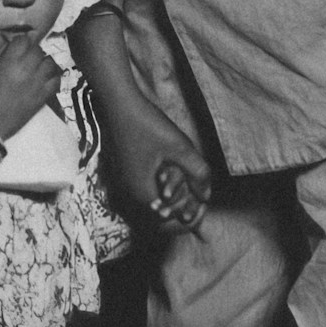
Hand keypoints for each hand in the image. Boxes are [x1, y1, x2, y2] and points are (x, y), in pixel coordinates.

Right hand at [0, 31, 61, 141]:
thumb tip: (9, 49)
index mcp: (10, 60)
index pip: (24, 40)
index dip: (22, 42)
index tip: (20, 46)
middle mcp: (26, 68)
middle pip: (38, 50)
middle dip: (33, 52)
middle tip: (28, 58)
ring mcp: (37, 82)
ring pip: (50, 63)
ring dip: (45, 63)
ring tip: (38, 68)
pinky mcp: (43, 96)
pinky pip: (56, 81)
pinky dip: (53, 78)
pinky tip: (46, 80)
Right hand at [106, 104, 211, 234]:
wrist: (118, 104)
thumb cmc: (148, 124)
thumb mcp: (180, 147)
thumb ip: (198, 173)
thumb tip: (207, 196)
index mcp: (144, 195)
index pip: (170, 222)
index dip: (190, 218)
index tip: (204, 206)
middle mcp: (131, 194)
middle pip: (161, 215)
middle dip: (182, 209)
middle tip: (200, 200)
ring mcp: (125, 184)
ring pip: (154, 202)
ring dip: (172, 198)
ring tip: (189, 187)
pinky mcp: (124, 173)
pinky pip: (146, 190)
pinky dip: (161, 189)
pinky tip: (172, 175)